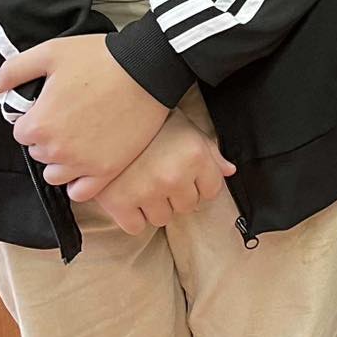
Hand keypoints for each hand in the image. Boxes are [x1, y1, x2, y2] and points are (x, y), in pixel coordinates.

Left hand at [0, 33, 168, 186]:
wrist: (144, 69)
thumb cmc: (95, 58)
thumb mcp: (49, 53)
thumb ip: (13, 71)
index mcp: (40, 124)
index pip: (21, 132)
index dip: (34, 117)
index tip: (50, 104)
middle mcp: (58, 150)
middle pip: (38, 152)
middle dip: (47, 136)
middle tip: (67, 114)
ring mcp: (83, 165)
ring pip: (56, 174)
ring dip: (60, 160)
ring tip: (77, 135)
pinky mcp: (107, 172)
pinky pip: (81, 193)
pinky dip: (78, 181)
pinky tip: (86, 160)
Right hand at [71, 109, 236, 234]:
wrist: (107, 110)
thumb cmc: (150, 119)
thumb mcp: (185, 127)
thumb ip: (209, 150)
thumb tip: (229, 170)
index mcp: (195, 155)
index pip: (211, 191)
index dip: (198, 182)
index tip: (184, 170)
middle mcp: (174, 175)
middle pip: (187, 207)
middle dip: (176, 193)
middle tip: (158, 172)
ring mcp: (147, 190)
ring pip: (162, 218)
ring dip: (154, 205)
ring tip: (142, 180)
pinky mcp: (119, 202)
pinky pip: (135, 227)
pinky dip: (131, 215)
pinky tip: (127, 192)